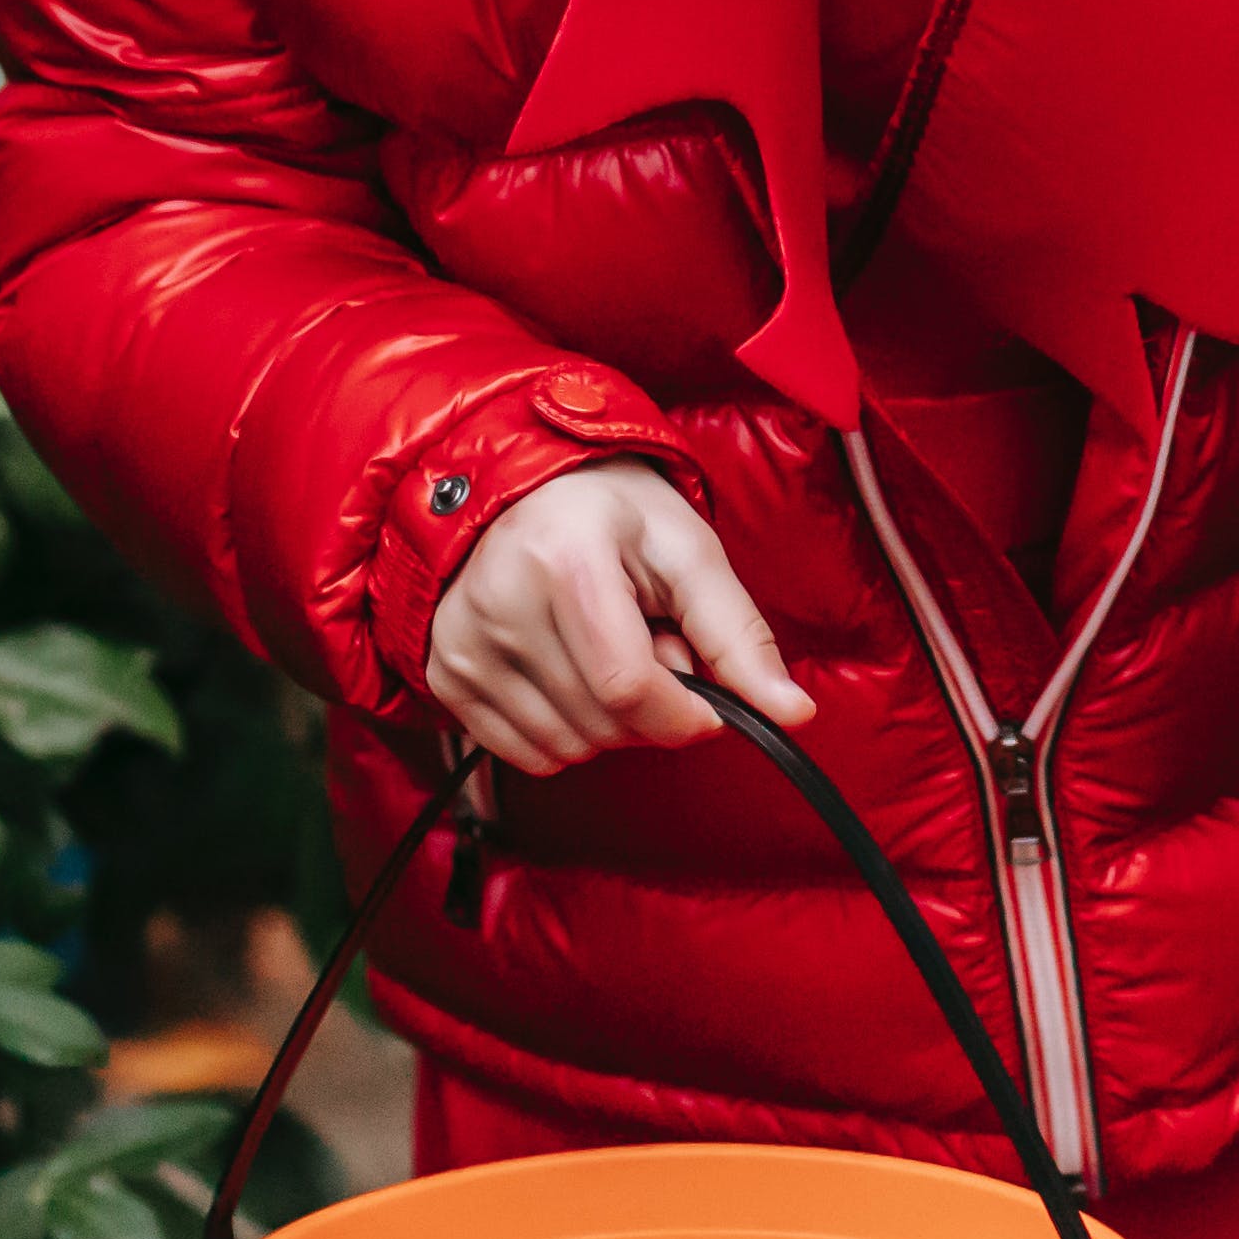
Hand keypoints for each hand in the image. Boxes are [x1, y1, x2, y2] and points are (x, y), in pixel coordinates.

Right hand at [424, 462, 811, 771]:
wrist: (520, 485)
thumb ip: (740, 635)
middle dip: (651, 709)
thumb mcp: (689, 552)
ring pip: (565, 748)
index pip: (629, 687)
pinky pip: (524, 753)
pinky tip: (568, 673)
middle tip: (648, 643)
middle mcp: (499, 605)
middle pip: (601, 724)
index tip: (706, 701)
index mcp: (565, 561)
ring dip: (607, 723)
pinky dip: (565, 732)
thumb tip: (794, 714)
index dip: (684, 714)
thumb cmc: (613, 512)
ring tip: (604, 650)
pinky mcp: (444, 673)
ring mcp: (463, 643)